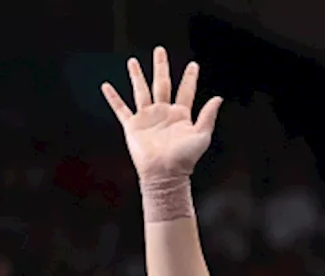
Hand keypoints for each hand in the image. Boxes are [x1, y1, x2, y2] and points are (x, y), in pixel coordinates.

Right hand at [101, 47, 221, 182]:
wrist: (164, 175)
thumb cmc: (184, 159)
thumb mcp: (202, 136)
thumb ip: (208, 116)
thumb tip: (218, 98)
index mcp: (180, 115)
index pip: (186, 91)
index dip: (190, 78)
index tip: (193, 65)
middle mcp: (163, 113)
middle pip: (162, 84)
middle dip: (160, 67)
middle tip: (159, 50)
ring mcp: (147, 119)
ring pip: (141, 91)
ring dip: (137, 76)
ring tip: (132, 62)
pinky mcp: (133, 126)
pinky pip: (121, 109)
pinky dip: (113, 98)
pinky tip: (106, 87)